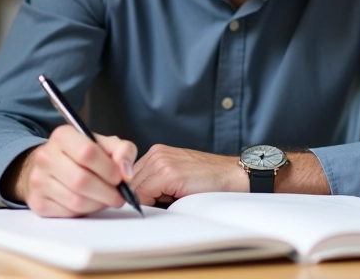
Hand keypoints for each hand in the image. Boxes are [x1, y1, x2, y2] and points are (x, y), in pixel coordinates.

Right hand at [7, 125, 137, 217]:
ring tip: (106, 199)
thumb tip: (126, 172)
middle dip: (107, 192)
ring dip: (98, 204)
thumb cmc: (82, 154)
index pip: (87, 153)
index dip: (108, 169)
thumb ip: (123, 151)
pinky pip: (67, 213)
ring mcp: (38, 180)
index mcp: (62, 135)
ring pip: (76, 200)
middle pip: (81, 180)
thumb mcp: (105, 144)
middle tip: (119, 196)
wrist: (51, 165)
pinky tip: (90, 203)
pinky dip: (85, 212)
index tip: (119, 177)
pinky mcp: (37, 202)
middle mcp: (46, 156)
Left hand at [130, 145, 246, 205]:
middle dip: (135, 197)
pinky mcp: (168, 172)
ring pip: (134, 189)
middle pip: (128, 182)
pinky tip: (168, 202)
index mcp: (157, 153)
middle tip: (153, 206)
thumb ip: (154, 183)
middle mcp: (156, 153)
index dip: (131, 193)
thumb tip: (134, 201)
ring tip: (165, 202)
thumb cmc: (208, 181)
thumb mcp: (176, 177)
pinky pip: (144, 193)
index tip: (138, 204)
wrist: (232, 176)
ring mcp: (161, 161)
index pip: (128, 176)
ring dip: (144, 201)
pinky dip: (150, 203)